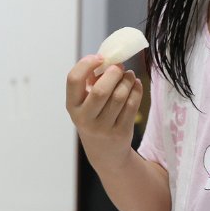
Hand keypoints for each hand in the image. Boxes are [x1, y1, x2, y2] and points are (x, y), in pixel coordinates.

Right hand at [66, 54, 143, 172]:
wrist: (105, 152)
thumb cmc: (95, 117)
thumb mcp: (85, 103)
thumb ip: (91, 81)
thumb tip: (108, 59)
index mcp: (72, 106)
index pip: (73, 80)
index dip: (86, 64)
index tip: (100, 58)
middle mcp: (84, 118)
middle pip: (101, 90)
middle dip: (114, 73)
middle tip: (119, 67)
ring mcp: (103, 127)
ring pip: (120, 96)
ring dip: (128, 80)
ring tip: (129, 75)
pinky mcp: (120, 132)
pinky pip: (132, 105)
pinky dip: (136, 89)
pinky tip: (135, 84)